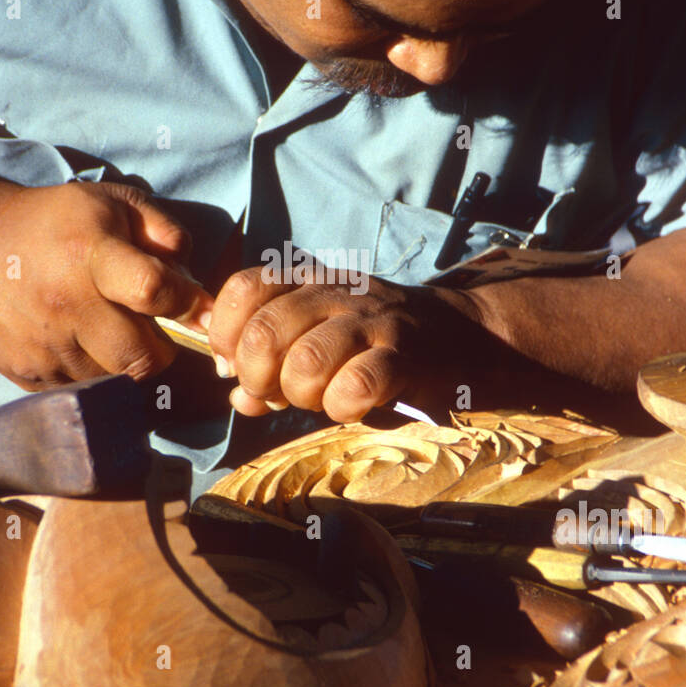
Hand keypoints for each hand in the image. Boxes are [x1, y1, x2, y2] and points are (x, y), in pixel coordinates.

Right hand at [0, 179, 212, 388]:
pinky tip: (79, 343)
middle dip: (159, 349)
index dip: (187, 305)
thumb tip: (195, 284)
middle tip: (149, 329)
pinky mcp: (25, 373)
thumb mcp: (113, 204)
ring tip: (108, 331)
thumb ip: (165, 232)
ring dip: (123, 362)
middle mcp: (66, 303)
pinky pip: (80, 391)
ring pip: (113, 379)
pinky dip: (92, 373)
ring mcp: (43, 344)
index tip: (196, 309)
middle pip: (142, 357)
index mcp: (91, 254)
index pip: (154, 291)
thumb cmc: (56, 223)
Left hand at [206, 265, 474, 420]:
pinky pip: (358, 382)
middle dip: (259, 376)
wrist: (458, 335)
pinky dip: (343, 405)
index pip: (243, 289)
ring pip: (307, 360)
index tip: (238, 365)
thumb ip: (270, 364)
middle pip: (266, 331)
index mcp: (306, 280)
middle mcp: (335, 292)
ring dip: (302, 394)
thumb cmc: (372, 343)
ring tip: (318, 399)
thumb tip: (237, 396)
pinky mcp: (405, 355)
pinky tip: (351, 406)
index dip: (227, 336)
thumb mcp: (316, 339)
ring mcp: (372, 320)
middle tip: (277, 392)